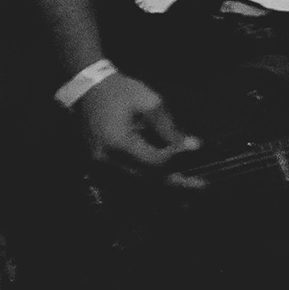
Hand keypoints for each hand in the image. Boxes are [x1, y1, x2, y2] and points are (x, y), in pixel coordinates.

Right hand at [76, 71, 204, 187]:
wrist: (87, 90)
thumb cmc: (120, 92)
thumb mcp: (148, 103)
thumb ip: (169, 128)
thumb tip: (194, 146)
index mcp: (118, 143)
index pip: (154, 162)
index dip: (176, 158)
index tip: (195, 149)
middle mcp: (108, 162)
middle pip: (147, 181)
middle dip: (176, 185)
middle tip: (201, 185)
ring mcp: (100, 168)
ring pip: (135, 189)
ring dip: (162, 194)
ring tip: (188, 199)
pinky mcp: (99, 169)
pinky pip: (123, 188)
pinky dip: (144, 193)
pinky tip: (162, 199)